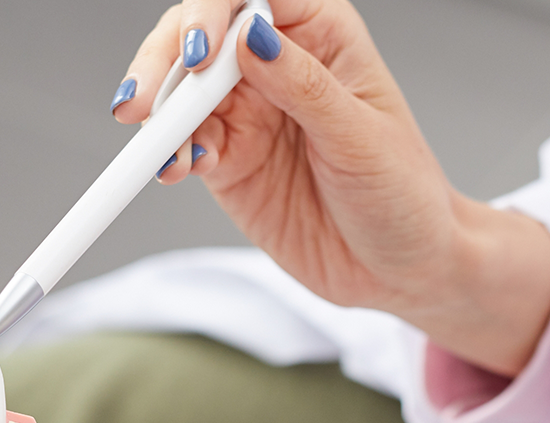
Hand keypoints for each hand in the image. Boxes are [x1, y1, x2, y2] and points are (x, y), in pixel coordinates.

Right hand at [117, 0, 549, 374]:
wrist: (400, 269)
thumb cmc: (403, 193)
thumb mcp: (361, 139)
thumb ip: (305, 87)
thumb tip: (253, 35)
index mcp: (320, 32)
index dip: (214, 11)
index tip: (201, 51)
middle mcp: (276, 62)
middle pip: (200, 33)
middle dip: (166, 60)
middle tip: (146, 101)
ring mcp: (247, 110)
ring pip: (181, 88)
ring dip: (160, 112)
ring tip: (157, 145)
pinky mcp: (227, 158)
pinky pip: (182, 142)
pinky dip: (168, 153)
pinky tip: (174, 168)